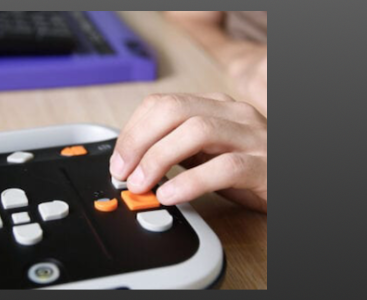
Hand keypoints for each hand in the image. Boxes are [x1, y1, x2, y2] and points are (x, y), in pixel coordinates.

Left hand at [110, 93, 267, 211]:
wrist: (290, 182)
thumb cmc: (249, 169)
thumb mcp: (205, 155)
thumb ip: (173, 153)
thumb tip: (129, 164)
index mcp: (215, 107)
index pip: (162, 104)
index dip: (132, 130)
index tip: (117, 159)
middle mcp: (233, 114)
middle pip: (174, 110)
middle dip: (138, 141)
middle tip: (122, 172)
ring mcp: (251, 137)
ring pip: (197, 131)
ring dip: (158, 158)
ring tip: (142, 185)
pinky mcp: (264, 165)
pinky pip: (224, 167)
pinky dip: (190, 181)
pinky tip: (171, 195)